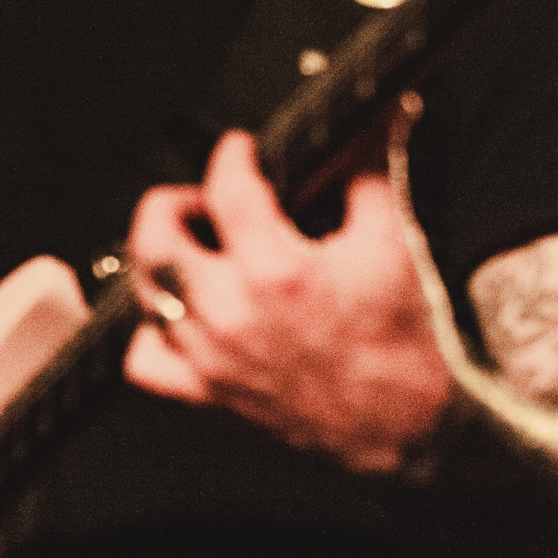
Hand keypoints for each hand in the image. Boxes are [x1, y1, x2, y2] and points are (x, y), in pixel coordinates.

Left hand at [122, 113, 456, 474]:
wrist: (413, 431)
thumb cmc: (406, 348)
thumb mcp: (394, 243)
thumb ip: (370, 176)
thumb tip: (374, 126)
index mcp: (276, 271)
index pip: (227, 188)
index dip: (232, 156)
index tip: (240, 150)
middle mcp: (231, 314)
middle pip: (155, 237)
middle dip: (172, 203)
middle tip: (202, 200)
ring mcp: (213, 357)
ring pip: (146, 293)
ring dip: (160, 261)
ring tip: (189, 249)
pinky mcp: (210, 395)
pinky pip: (145, 362)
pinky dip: (150, 332)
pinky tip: (176, 316)